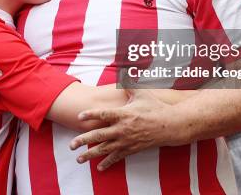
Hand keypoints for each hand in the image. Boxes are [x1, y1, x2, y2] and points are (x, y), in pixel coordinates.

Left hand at [69, 89, 189, 170]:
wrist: (170, 126)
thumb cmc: (155, 107)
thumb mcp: (142, 93)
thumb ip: (129, 84)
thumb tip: (123, 71)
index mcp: (123, 114)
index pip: (103, 114)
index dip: (90, 115)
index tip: (79, 117)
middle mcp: (122, 129)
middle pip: (99, 136)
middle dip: (83, 140)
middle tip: (71, 145)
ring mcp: (126, 141)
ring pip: (105, 149)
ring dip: (91, 154)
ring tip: (79, 159)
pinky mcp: (131, 149)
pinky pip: (117, 157)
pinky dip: (107, 163)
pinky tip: (99, 168)